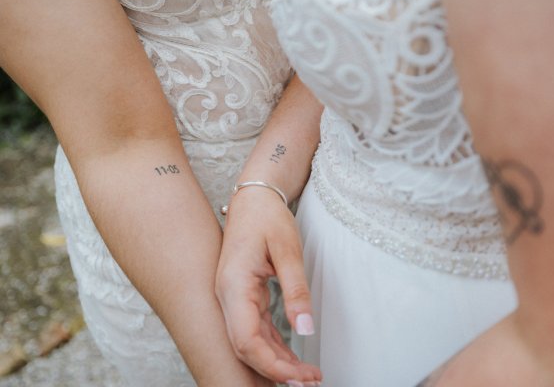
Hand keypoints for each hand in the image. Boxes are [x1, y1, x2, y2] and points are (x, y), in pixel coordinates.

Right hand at [216, 187, 321, 385]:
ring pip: (251, 342)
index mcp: (234, 286)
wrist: (253, 199)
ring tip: (307, 376)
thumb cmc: (268, 218)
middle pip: (247, 347)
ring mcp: (234, 298)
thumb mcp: (288, 250)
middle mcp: (228, 297)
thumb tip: (306, 328)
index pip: (246, 339)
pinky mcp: (244, 297)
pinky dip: (274, 347)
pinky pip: (256, 330)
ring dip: (277, 361)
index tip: (300, 377)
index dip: (271, 365)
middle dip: (277, 370)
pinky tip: (293, 358)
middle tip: (311, 381)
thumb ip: (296, 290)